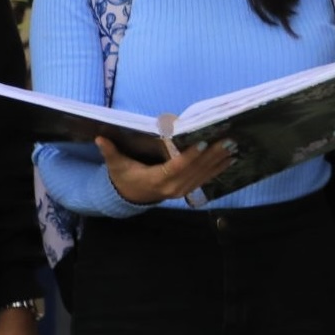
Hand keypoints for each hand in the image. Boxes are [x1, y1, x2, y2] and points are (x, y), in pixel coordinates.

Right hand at [98, 136, 234, 205]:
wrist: (130, 196)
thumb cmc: (124, 176)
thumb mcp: (116, 165)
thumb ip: (110, 152)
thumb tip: (100, 138)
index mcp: (156, 180)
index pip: (175, 168)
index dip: (189, 157)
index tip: (201, 143)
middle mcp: (172, 187)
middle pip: (195, 170)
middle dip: (212, 155)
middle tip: (228, 140)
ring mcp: (181, 190)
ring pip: (203, 175)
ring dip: (219, 161)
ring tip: (234, 147)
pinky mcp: (187, 189)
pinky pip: (205, 179)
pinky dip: (218, 169)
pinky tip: (231, 159)